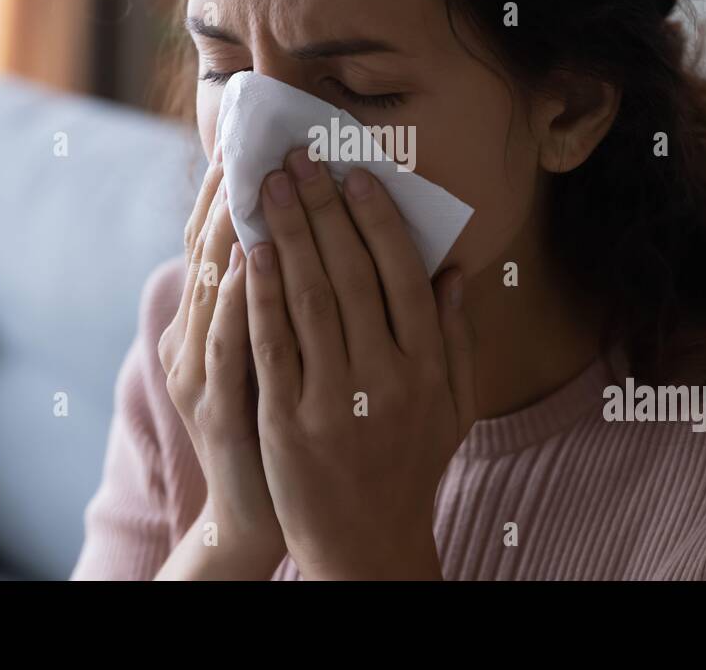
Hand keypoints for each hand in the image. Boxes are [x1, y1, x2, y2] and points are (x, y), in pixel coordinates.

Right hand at [155, 148, 285, 578]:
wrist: (261, 510)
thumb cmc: (281, 424)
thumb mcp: (279, 350)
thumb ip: (289, 295)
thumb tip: (314, 230)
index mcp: (210, 321)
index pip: (219, 239)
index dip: (229, 186)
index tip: (250, 134)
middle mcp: (191, 336)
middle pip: (207, 248)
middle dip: (227, 190)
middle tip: (247, 135)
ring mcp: (197, 370)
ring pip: (212, 284)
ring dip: (231, 226)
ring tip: (250, 175)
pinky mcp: (215, 405)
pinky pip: (228, 340)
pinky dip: (238, 294)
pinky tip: (254, 255)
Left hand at [244, 147, 476, 579]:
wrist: (367, 544)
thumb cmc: (410, 465)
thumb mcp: (453, 408)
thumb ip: (456, 339)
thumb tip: (455, 271)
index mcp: (429, 370)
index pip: (404, 277)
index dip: (378, 222)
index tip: (356, 175)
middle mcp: (388, 381)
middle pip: (352, 277)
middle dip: (324, 211)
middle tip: (300, 161)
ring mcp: (336, 403)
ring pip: (309, 301)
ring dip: (288, 236)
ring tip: (270, 188)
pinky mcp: (288, 425)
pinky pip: (272, 345)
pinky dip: (260, 293)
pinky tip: (249, 251)